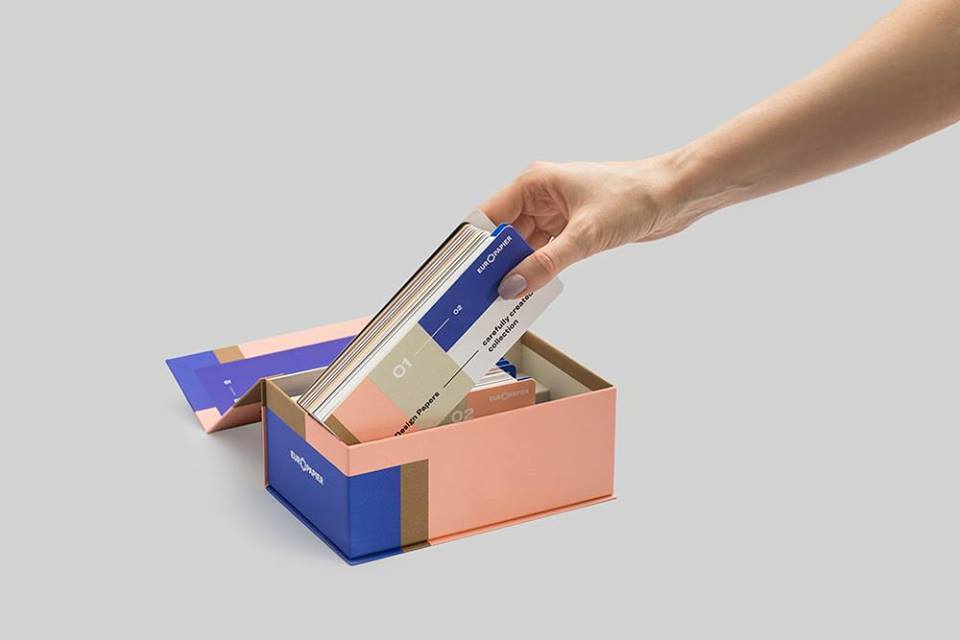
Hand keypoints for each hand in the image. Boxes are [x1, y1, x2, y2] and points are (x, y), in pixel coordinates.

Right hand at [482, 155, 699, 297]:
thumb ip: (546, 264)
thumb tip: (513, 286)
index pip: (489, 216)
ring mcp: (555, 214)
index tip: (460, 273)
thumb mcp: (586, 235)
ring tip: (500, 300)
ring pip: (523, 248)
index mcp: (534, 183)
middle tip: (479, 295)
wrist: (675, 195)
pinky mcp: (570, 230)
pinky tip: (528, 292)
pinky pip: (543, 255)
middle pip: (503, 235)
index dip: (474, 246)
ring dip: (515, 272)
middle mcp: (540, 197)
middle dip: (493, 265)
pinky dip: (535, 273)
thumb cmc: (635, 196)